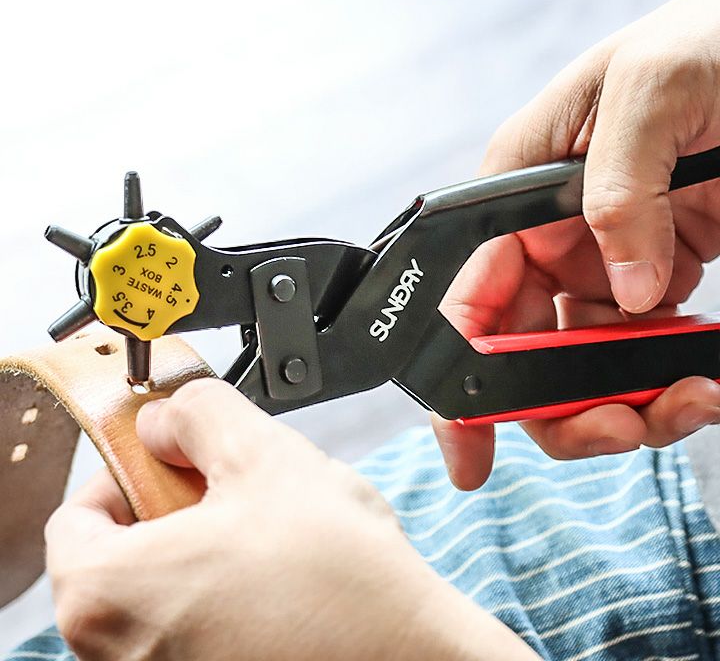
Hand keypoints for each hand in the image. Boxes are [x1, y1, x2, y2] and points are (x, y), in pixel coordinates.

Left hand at [46, 379, 538, 660]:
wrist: (408, 656)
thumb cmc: (338, 578)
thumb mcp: (262, 452)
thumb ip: (196, 413)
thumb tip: (165, 418)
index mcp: (107, 595)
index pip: (78, 513)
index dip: (134, 472)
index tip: (181, 464)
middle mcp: (116, 657)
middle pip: (121, 553)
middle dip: (176, 511)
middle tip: (237, 498)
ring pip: (163, 589)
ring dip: (207, 550)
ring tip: (271, 539)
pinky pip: (192, 627)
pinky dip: (224, 594)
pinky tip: (282, 581)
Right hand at [434, 0, 719, 489]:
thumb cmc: (704, 36)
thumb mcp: (648, 88)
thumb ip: (619, 189)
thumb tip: (628, 290)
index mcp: (517, 193)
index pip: (470, 299)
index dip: (459, 380)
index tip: (469, 447)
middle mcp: (548, 237)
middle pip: (523, 352)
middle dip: (560, 407)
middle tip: (616, 426)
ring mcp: (600, 262)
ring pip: (583, 367)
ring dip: (626, 402)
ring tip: (685, 401)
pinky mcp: (653, 275)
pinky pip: (642, 352)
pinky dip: (668, 381)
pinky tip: (699, 377)